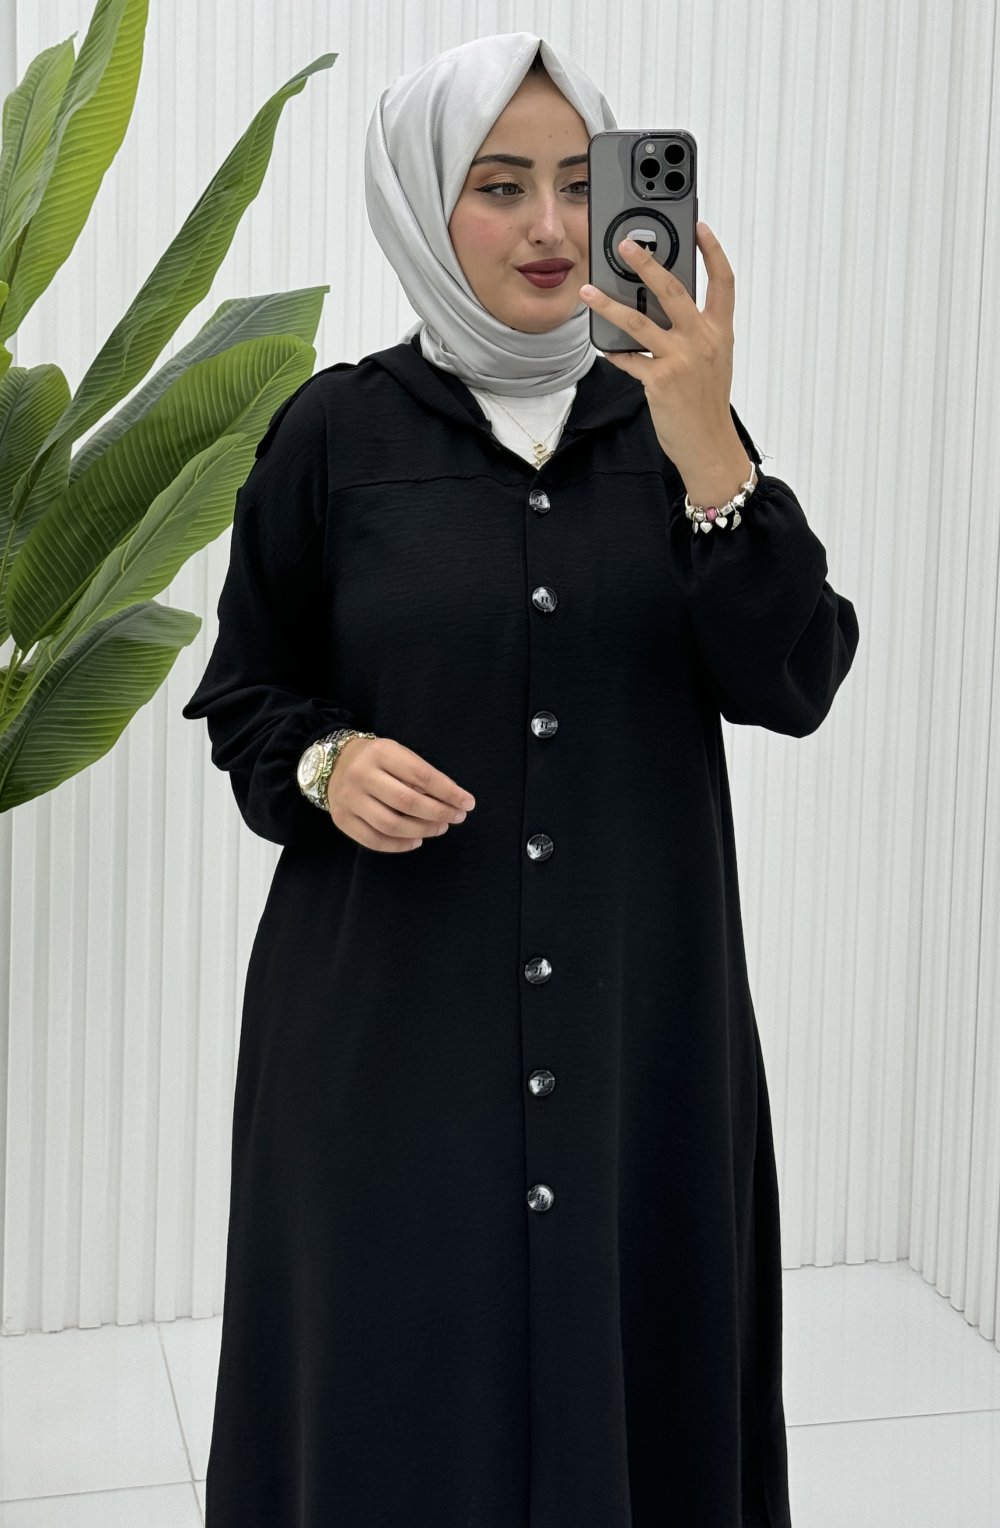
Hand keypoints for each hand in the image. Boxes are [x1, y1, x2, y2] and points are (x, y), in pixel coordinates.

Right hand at [326, 735, 475, 852]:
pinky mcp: (342, 819)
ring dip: (422, 830)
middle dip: (439, 813)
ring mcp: (349, 799)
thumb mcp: (398, 754)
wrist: (334, 764)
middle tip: (456, 817)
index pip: (421, 776)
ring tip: (440, 828)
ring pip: (391, 824)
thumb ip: (420, 774)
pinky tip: (417, 841)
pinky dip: (399, 846)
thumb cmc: (378, 761)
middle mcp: (362, 775)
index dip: (448, 792)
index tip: (468, 803)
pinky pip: (374, 840)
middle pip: (407, 802)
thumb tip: (452, 801)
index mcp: (381, 753)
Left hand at [578, 221, 742, 476]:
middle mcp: (702, 340)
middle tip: (626, 245)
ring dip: (610, 304)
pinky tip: (603, 346)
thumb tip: (662, 310)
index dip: (712, 251)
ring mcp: (681, 359)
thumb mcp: (712, 361)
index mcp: (719, 332)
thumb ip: (695, 333)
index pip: (722, 282)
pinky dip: (615, 352)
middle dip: (647, 263)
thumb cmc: (707, 404)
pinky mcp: (660, 380)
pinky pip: (629, 359)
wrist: (709, 445)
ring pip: (639, 321)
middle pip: (673, 290)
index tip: (699, 227)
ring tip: (589, 291)